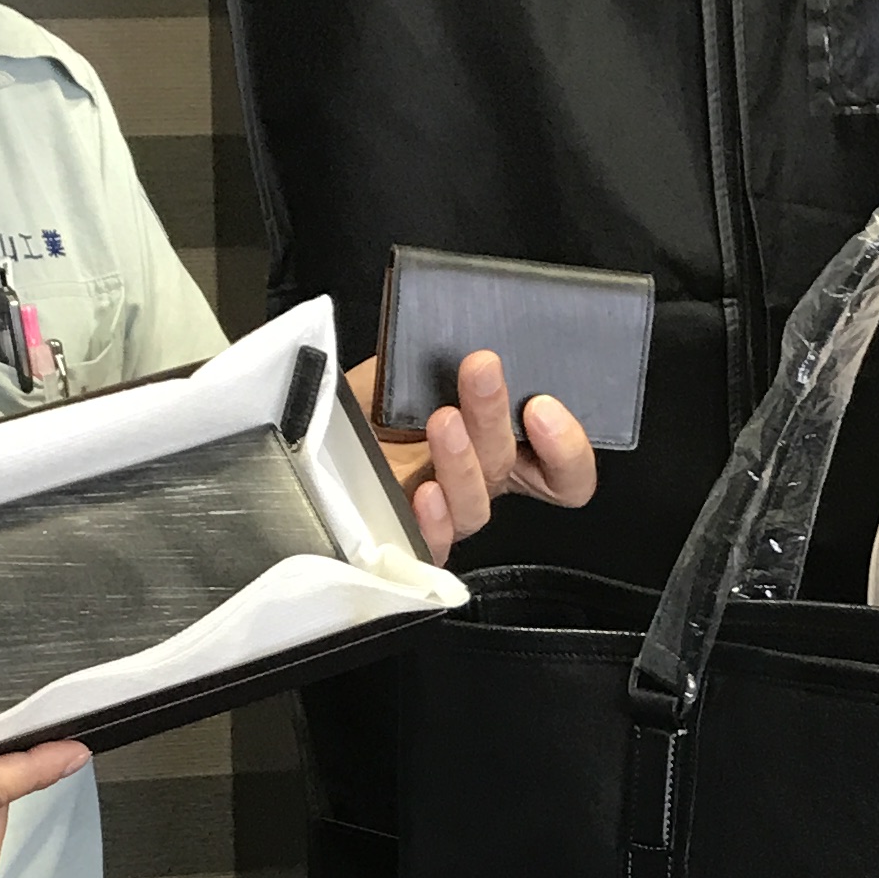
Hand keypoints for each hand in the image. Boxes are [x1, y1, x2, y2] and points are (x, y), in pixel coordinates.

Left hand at [345, 348, 598, 562]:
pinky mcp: (407, 540)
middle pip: (512, 470)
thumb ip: (448, 357)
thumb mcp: (412, 367)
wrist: (310, 428)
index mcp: (497, 444)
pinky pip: (431, 546)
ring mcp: (445, 514)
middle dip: (497, 416)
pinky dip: (433, 520)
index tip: (544, 406)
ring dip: (464, 461)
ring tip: (442, 419)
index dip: (568, 451)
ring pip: (476, 506)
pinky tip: (425, 491)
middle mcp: (479, 482)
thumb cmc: (367, 402)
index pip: (562, 472)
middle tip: (481, 371)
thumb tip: (470, 331)